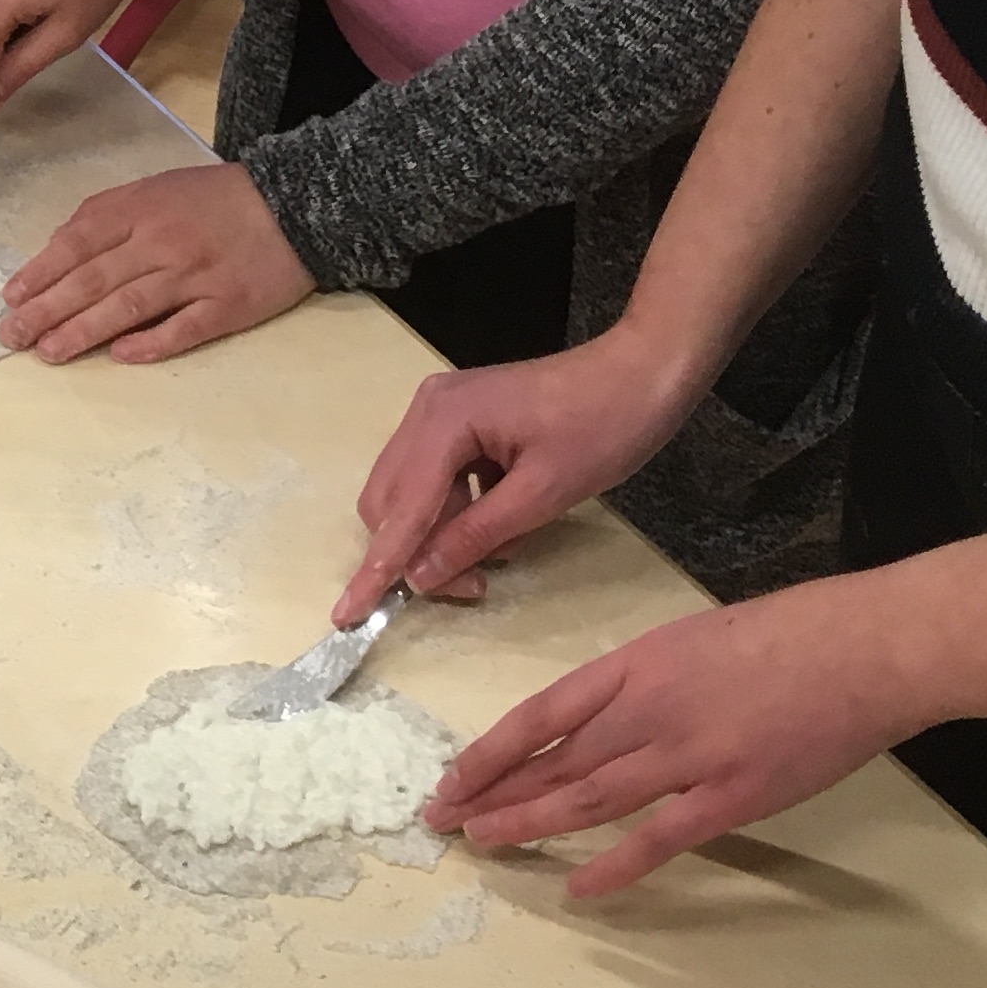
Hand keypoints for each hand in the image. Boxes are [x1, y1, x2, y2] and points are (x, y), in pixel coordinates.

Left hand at [0, 162, 313, 363]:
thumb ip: (109, 216)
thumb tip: (59, 249)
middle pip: (94, 279)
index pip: (79, 242)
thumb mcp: (156, 189)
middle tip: (12, 336)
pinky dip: (152, 343)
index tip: (10, 298)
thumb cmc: (215, 198)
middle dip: (47, 309)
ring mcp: (195, 275)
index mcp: (140, 209)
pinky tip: (121, 356)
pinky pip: (184, 328)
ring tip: (49, 352)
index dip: (41, 271)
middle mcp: (162, 242)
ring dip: (84, 331)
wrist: (293, 203)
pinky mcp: (227, 305)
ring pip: (129, 306)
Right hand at [333, 326, 704, 622]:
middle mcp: (427, 409)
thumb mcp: (543, 494)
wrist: (640, 373)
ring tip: (491, 559)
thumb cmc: (601, 430)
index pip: (400, 508)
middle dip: (416, 551)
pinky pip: (434, 476)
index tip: (346, 614)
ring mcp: (439, 409)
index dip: (376, 567)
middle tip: (470, 586)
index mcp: (443, 420)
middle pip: (390, 498)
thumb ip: (476, 535)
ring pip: (410, 491)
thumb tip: (419, 576)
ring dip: (437, 533)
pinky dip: (454, 510)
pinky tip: (497, 522)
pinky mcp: (458, 417)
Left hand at [424, 581, 925, 895]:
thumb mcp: (690, 639)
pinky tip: (577, 887)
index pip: (540, 712)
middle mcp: (647, 710)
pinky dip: (615, 867)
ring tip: (485, 844)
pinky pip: (660, 839)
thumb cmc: (785, 635)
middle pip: (553, 760)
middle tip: (443, 820)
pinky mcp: (733, 797)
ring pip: (589, 798)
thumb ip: (643, 681)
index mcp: (634, 664)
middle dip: (492, 791)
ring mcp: (689, 756)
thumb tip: (602, 717)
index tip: (451, 777)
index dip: (490, 750)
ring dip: (531, 822)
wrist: (862, 649)